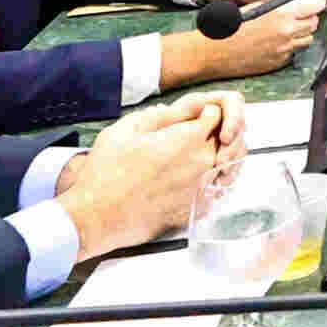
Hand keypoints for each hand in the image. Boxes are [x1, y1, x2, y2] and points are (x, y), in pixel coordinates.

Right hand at [54, 96, 241, 258]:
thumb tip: (179, 109)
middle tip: (197, 134)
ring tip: (198, 155)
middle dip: (217, 132)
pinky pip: (219, 188)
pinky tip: (194, 178)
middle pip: (228, 139)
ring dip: (220, 155)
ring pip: (228, 164)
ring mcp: (203, 188)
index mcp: (187, 139)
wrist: (98, 217)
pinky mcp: (199, 209)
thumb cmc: (106, 174)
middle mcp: (202, 163)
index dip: (206, 112)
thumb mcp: (124, 130)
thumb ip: (159, 115)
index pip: (218, 114)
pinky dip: (213, 180)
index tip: (194, 117)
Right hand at [163, 0, 326, 83]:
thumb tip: (296, 3)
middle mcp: (286, 32)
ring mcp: (284, 49)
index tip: (316, 3)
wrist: (215, 52)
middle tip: (299, 16)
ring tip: (285, 31)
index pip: (315, 7)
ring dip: (301, 34)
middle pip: (314, 24)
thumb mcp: (256, 7)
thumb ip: (279, 6)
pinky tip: (275, 43)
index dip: (317, 4)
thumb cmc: (230, 28)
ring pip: (306, 40)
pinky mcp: (279, 62)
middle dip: (309, 19)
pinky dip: (289, 47)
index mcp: (281, 14)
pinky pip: (293, 53)